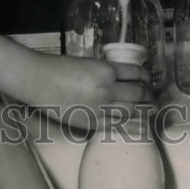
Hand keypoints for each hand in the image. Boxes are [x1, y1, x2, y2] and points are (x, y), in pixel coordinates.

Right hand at [23, 53, 150, 131]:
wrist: (39, 81)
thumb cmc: (60, 67)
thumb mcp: (88, 62)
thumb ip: (105, 71)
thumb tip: (121, 79)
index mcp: (106, 70)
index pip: (135, 73)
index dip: (144, 76)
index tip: (147, 78)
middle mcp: (107, 89)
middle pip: (137, 93)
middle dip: (146, 95)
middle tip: (150, 96)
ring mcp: (99, 107)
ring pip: (130, 111)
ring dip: (141, 111)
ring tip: (148, 111)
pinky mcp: (91, 122)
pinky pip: (115, 126)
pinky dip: (128, 124)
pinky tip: (134, 124)